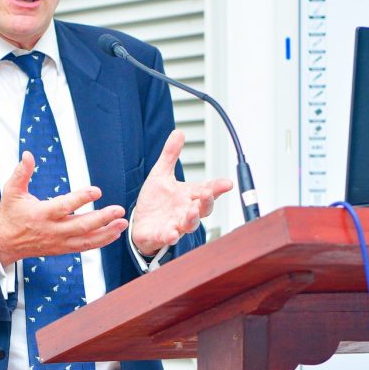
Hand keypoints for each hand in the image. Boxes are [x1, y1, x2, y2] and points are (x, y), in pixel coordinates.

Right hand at [0, 151, 127, 266]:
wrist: (5, 243)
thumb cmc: (10, 215)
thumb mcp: (11, 191)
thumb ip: (21, 173)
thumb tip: (27, 155)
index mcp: (41, 214)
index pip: (64, 206)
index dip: (81, 198)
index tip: (96, 191)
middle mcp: (53, 230)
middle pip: (81, 225)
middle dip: (102, 218)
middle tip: (118, 210)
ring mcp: (60, 241)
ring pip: (87, 240)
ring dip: (107, 232)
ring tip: (123, 223)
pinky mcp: (64, 248)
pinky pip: (85, 247)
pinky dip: (102, 241)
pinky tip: (114, 233)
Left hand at [131, 130, 232, 256]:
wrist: (141, 223)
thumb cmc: (155, 202)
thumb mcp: (160, 174)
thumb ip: (170, 155)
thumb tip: (178, 132)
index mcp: (188, 196)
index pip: (207, 190)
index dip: (218, 187)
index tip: (228, 183)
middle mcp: (186, 211)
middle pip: (203, 208)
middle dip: (207, 202)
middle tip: (208, 193)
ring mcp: (176, 224)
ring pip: (189, 224)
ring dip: (192, 219)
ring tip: (192, 211)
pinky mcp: (162, 235)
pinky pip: (169, 237)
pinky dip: (171, 236)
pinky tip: (172, 233)